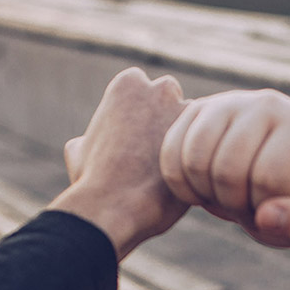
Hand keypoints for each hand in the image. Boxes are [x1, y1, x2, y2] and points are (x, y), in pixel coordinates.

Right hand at [52, 68, 189, 256]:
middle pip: (172, 98)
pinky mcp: (206, 138)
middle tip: (158, 151)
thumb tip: (88, 142)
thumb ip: (93, 135)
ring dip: (188, 138)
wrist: (113, 206)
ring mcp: (186, 110)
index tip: (138, 138)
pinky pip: (209, 145)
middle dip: (167, 118)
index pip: (145, 89)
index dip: (142, 114)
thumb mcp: (79, 149)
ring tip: (174, 169)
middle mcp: (161, 88)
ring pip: (194, 121)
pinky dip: (202, 158)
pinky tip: (188, 179)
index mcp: (128, 83)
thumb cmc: (92, 180)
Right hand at [160, 89, 289, 247]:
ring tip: (227, 195)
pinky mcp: (196, 109)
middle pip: (228, 170)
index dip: (264, 209)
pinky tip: (202, 190)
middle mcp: (268, 103)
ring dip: (206, 194)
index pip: (269, 179)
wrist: (275, 169)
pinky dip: (181, 184)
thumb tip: (266, 218)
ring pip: (196, 160)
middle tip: (247, 204)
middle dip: (233, 203)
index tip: (273, 206)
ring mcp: (228, 101)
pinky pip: (171, 153)